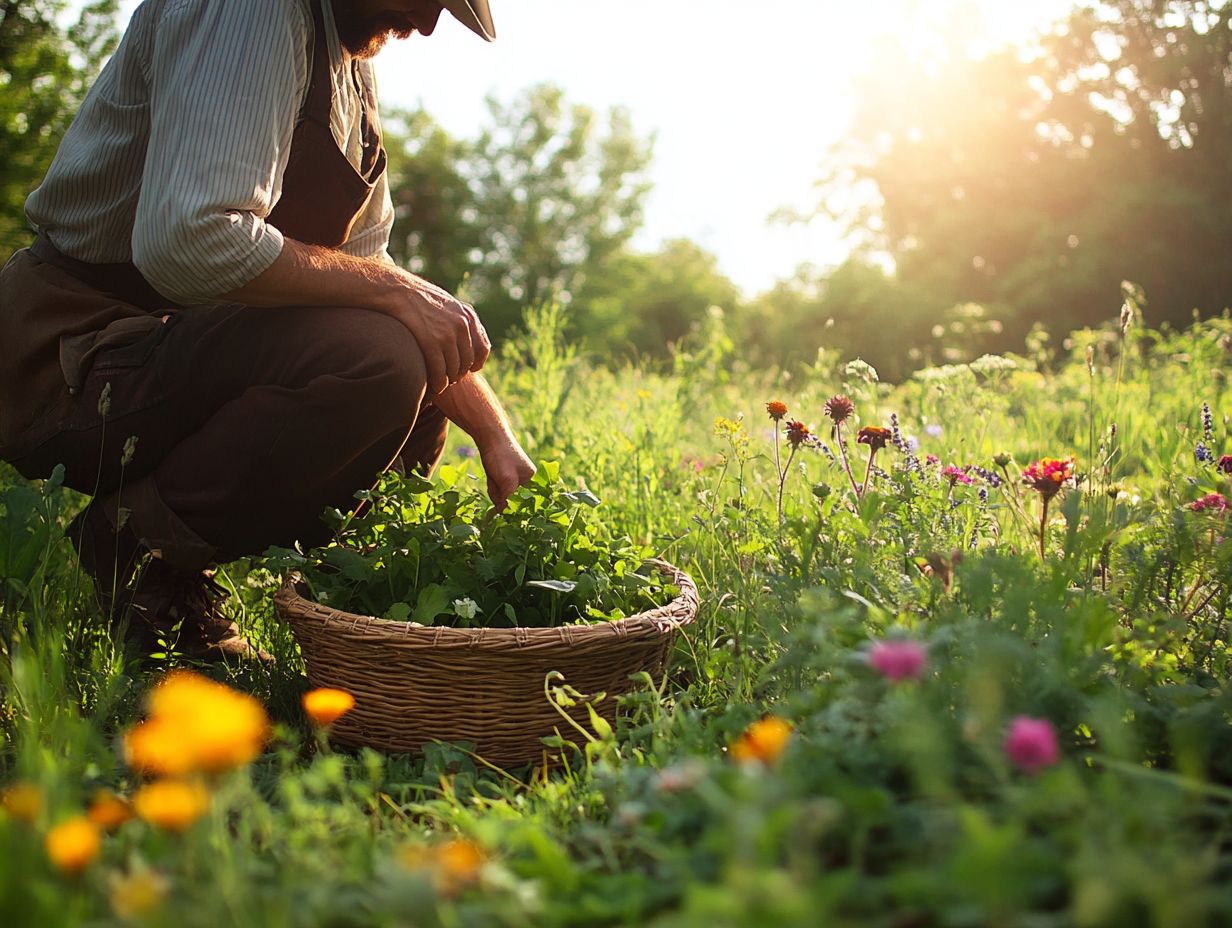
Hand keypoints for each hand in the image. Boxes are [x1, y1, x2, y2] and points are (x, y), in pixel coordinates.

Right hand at [388, 277, 490, 395]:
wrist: (398, 290)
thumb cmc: (419, 298)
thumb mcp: (448, 304)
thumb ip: (460, 320)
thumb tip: (468, 337)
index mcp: (468, 316)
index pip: (483, 348)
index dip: (477, 363)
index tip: (469, 370)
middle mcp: (462, 325)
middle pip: (468, 362)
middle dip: (459, 373)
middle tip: (449, 379)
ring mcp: (448, 334)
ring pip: (454, 369)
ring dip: (448, 380)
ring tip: (441, 384)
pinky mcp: (431, 342)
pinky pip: (439, 371)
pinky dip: (438, 383)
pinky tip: (435, 387)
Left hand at [478, 437, 535, 511]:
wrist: (489, 436)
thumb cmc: (502, 456)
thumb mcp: (507, 481)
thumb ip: (508, 499)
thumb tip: (503, 513)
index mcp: (533, 480)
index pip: (528, 501)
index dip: (518, 508)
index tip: (509, 511)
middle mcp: (525, 480)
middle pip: (513, 500)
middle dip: (503, 497)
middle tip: (498, 482)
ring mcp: (513, 478)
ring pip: (503, 496)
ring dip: (496, 491)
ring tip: (493, 477)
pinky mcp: (503, 477)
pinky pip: (498, 490)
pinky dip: (492, 487)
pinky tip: (490, 477)